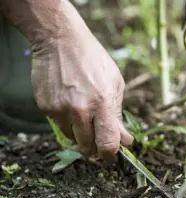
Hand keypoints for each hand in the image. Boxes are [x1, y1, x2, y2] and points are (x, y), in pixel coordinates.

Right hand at [31, 15, 132, 156]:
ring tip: (84, 111)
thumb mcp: (115, 84)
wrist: (61, 41)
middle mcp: (80, 110)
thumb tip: (125, 141)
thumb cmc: (93, 60)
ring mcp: (60, 109)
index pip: (107, 144)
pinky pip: (59, 125)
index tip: (111, 154)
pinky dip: (67, 120)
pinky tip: (70, 101)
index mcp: (103, 103)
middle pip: (88, 147)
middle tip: (98, 137)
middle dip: (95, 147)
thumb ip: (118, 116)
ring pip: (73, 138)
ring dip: (81, 133)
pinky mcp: (45, 107)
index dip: (110, 154)